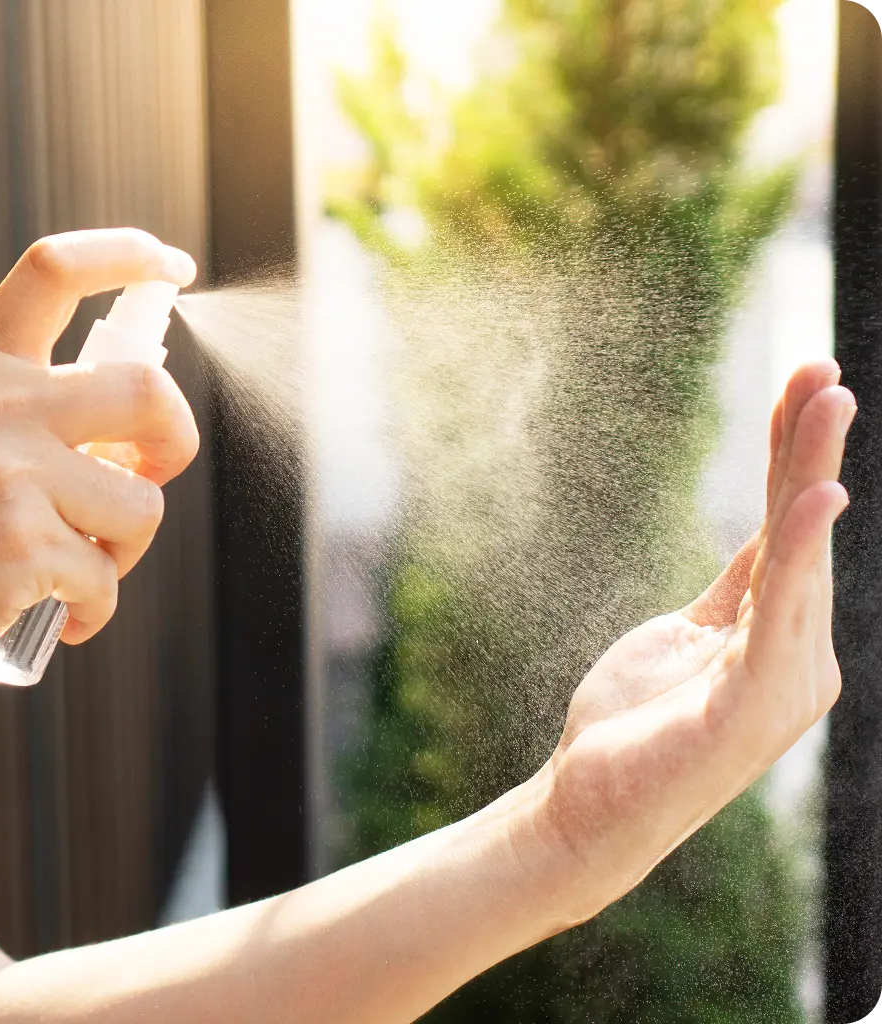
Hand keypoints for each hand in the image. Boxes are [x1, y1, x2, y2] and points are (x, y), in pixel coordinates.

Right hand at [0, 229, 199, 689]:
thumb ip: (32, 411)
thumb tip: (142, 427)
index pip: (54, 271)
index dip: (127, 253)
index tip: (174, 265)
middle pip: (149, 392)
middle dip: (177, 440)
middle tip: (151, 474)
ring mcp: (5, 475)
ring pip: (143, 504)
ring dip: (127, 546)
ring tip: (79, 565)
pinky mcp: (19, 547)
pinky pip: (106, 577)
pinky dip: (97, 605)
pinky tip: (65, 613)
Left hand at [507, 360, 854, 924]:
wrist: (590, 809)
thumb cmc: (637, 726)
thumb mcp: (688, 638)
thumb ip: (737, 594)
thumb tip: (767, 538)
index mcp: (781, 640)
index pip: (790, 533)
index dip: (795, 459)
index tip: (802, 388)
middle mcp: (798, 658)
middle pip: (806, 534)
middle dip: (811, 449)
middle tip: (821, 369)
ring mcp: (782, 685)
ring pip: (802, 561)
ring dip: (811, 475)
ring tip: (826, 398)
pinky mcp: (753, 708)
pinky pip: (778, 617)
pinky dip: (797, 555)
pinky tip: (813, 499)